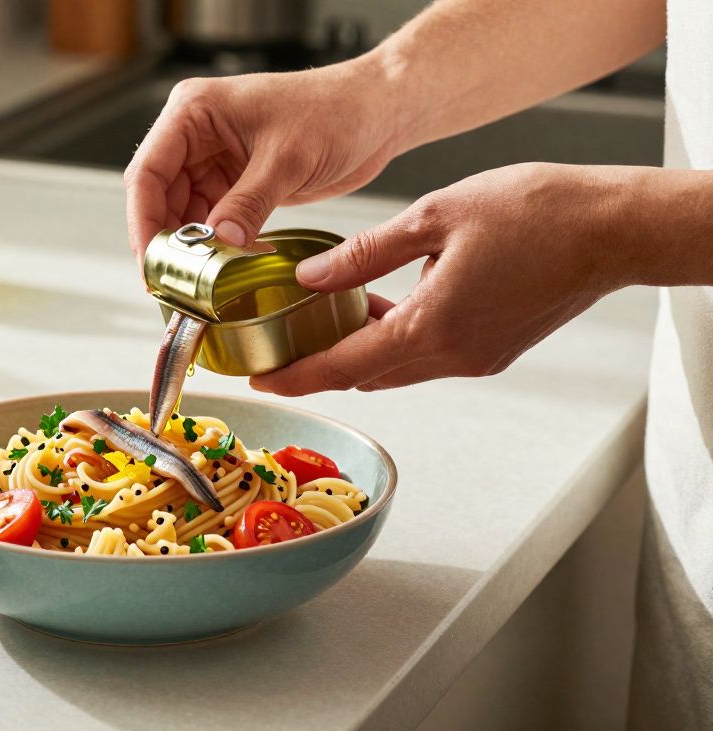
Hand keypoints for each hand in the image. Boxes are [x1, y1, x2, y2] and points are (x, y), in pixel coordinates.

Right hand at [124, 61, 401, 260]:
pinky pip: (211, 219)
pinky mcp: (235, 180)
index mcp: (194, 111)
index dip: (143, 222)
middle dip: (165, 240)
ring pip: (182, 212)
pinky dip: (215, 245)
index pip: (148, 172)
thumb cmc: (336, 111)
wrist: (378, 112)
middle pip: (158, 196)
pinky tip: (225, 268)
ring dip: (190, 247)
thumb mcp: (287, 159)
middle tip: (173, 283)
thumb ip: (248, 203)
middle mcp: (196, 133)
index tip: (151, 262)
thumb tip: (216, 245)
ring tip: (197, 283)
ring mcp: (213, 158)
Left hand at [251, 163, 629, 394]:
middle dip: (318, 366)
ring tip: (321, 322)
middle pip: (365, 374)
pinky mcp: (492, 351)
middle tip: (278, 346)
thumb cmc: (534, 212)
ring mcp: (475, 358)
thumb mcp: (432, 217)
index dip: (294, 376)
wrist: (612, 228)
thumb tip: (310, 279)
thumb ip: (365, 254)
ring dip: (358, 352)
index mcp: (430, 328)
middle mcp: (451, 357)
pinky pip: (426, 357)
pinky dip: (394, 342)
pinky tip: (378, 308)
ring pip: (396, 368)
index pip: (341, 366)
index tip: (259, 379)